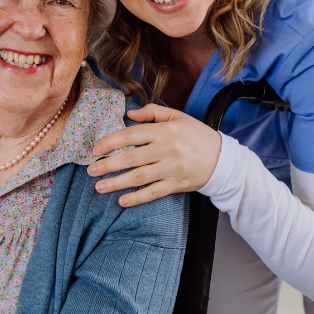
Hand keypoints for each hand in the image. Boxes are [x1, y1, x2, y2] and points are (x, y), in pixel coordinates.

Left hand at [86, 104, 222, 207]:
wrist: (223, 159)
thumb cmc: (198, 136)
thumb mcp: (178, 117)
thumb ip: (153, 112)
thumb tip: (129, 114)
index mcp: (164, 130)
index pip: (131, 135)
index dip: (110, 142)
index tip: (95, 150)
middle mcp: (166, 149)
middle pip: (130, 158)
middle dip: (107, 165)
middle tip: (91, 170)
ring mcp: (171, 168)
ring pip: (139, 177)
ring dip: (116, 183)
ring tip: (99, 187)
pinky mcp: (176, 184)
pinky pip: (153, 193)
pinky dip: (137, 198)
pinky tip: (122, 201)